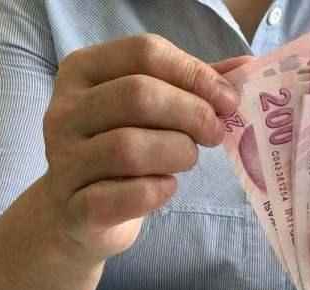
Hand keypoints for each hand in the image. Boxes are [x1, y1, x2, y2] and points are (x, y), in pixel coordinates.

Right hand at [41, 34, 249, 264]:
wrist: (75, 215)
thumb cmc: (120, 154)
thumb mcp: (147, 112)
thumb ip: (191, 87)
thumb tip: (245, 67)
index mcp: (83, 72)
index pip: (144, 52)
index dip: (195, 74)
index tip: (227, 101)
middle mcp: (64, 111)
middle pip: (137, 95)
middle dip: (192, 114)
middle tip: (215, 134)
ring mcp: (64, 161)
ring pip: (129, 147)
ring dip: (177, 153)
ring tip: (187, 160)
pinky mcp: (75, 209)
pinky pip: (126, 196)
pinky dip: (158, 191)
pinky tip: (166, 188)